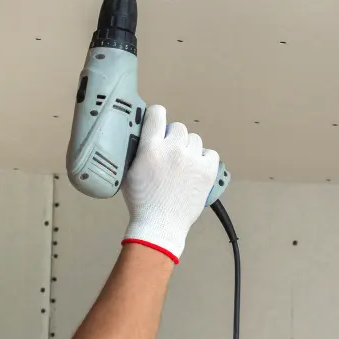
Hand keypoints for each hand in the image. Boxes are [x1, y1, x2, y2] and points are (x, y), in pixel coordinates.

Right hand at [121, 105, 219, 263]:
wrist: (160, 225)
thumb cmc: (141, 201)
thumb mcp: (128, 172)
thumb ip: (136, 151)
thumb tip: (141, 135)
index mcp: (151, 148)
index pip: (157, 114)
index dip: (156, 116)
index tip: (156, 122)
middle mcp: (173, 149)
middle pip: (178, 127)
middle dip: (173, 138)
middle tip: (168, 154)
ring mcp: (192, 160)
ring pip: (195, 139)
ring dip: (188, 148)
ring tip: (182, 165)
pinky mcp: (207, 172)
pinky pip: (211, 154)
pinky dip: (204, 159)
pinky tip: (195, 169)